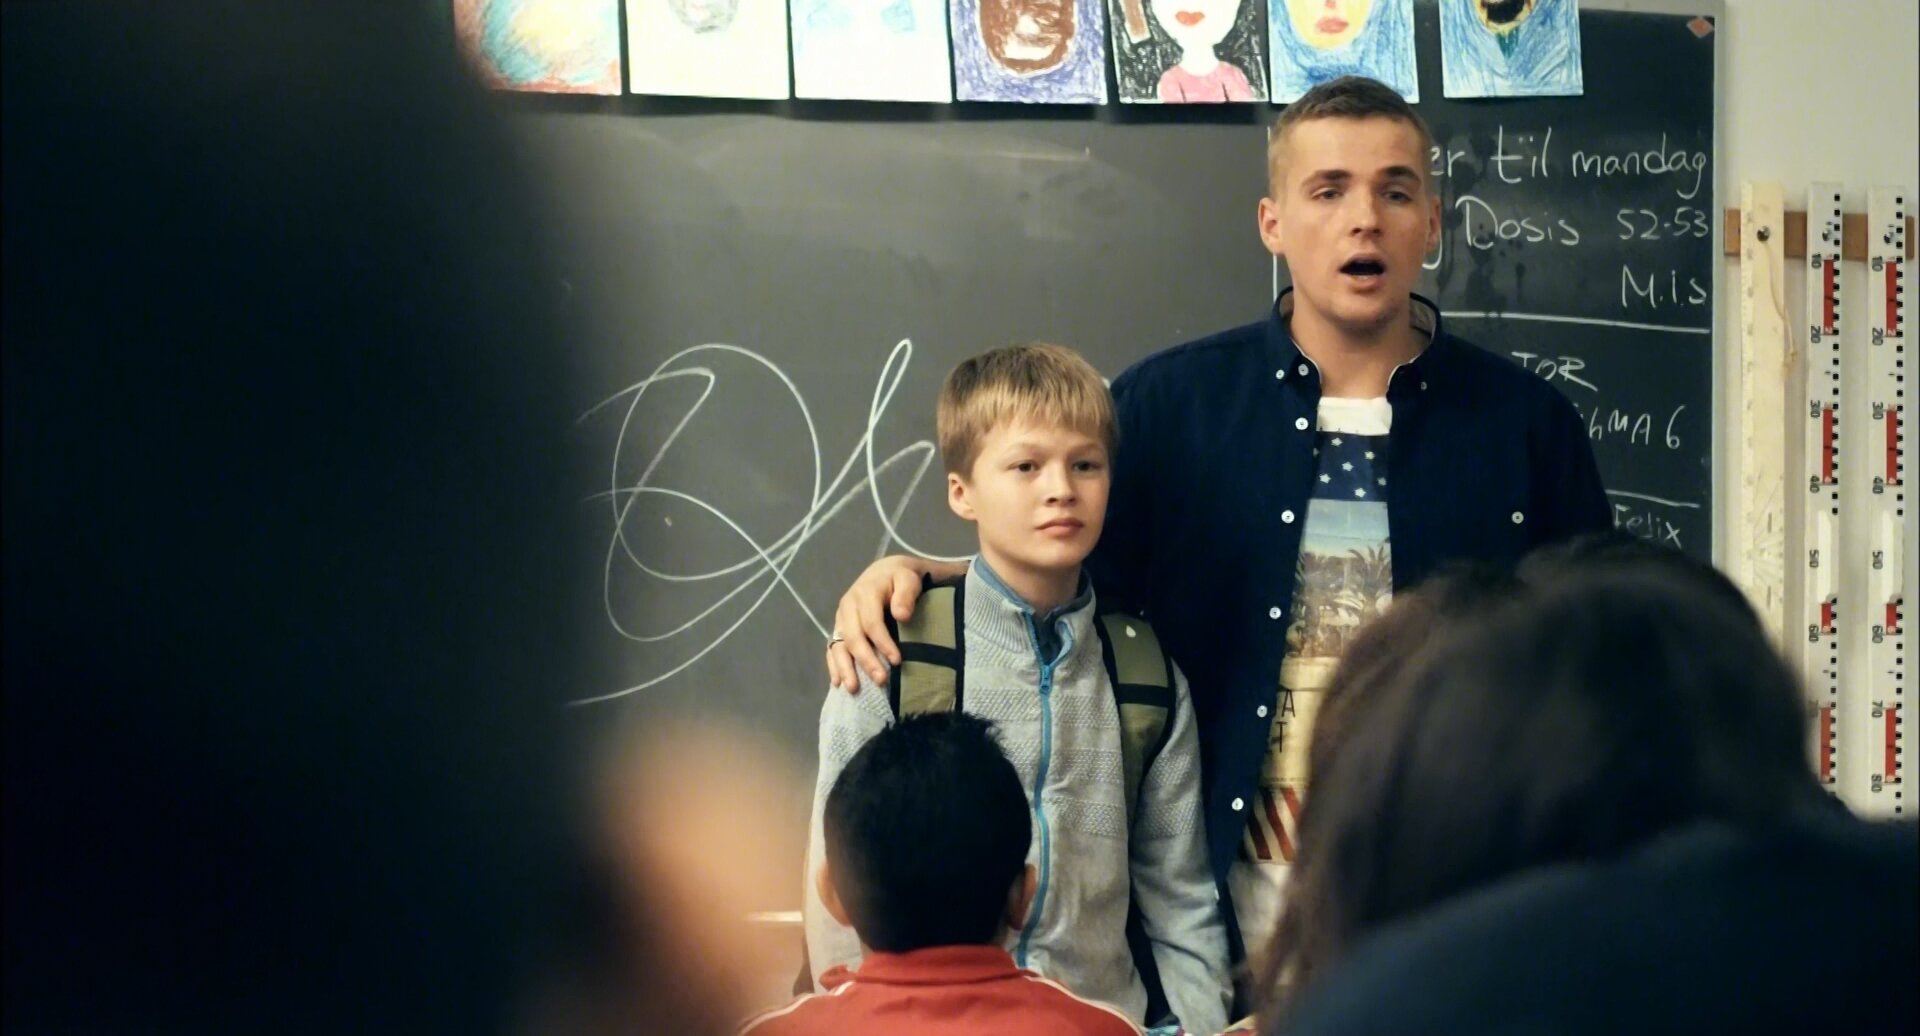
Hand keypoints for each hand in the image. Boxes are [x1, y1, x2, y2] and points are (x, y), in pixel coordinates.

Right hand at [825, 555, 964, 691]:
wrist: (885, 572)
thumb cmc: (901, 578)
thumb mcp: (908, 578)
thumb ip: (906, 594)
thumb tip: (901, 615)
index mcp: (865, 593)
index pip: (871, 622)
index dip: (883, 643)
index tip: (897, 661)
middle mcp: (848, 606)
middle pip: (853, 637)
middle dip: (866, 660)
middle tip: (880, 680)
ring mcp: (841, 618)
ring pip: (839, 644)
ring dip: (845, 668)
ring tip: (853, 689)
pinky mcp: (838, 627)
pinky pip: (831, 647)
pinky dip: (834, 665)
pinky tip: (837, 682)